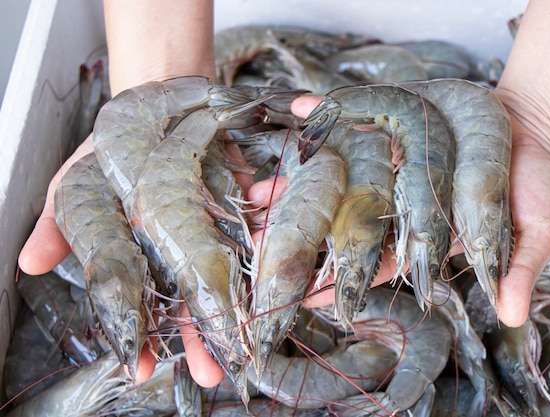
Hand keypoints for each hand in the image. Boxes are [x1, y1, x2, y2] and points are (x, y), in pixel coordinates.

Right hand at [18, 140, 254, 386]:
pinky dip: (267, 213)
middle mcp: (176, 247)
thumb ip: (59, 223)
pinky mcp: (236, 199)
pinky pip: (256, 213)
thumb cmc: (109, 150)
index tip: (140, 367)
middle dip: (200, 334)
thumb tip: (28, 262)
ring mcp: (208, 226)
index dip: (139, 333)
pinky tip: (272, 217)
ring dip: (243, 292)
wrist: (150, 105)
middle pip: (188, 298)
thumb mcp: (77, 184)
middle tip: (212, 372)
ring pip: (227, 268)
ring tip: (255, 323)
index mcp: (139, 252)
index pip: (138, 302)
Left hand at [248, 94, 549, 326]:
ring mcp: (392, 164)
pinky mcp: (393, 126)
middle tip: (260, 251)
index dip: (341, 279)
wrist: (534, 129)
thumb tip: (511, 314)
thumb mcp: (536, 228)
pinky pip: (355, 120)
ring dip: (297, 183)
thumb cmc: (534, 183)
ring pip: (337, 177)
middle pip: (342, 222)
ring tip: (256, 196)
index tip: (306, 296)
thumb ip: (517, 266)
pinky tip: (300, 110)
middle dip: (302, 237)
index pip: (375, 262)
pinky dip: (329, 112)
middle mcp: (398, 200)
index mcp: (422, 233)